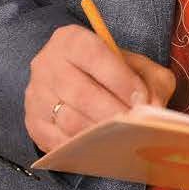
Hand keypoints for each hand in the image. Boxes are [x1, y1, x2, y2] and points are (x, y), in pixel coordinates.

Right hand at [25, 24, 175, 153]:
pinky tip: (102, 149)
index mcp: (71, 40)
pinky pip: (57, 141)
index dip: (120, 80)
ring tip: (121, 139)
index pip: (95, 56)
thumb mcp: (136, 66)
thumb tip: (154, 108)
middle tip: (134, 126)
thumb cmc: (110, 72)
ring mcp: (36, 94)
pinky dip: (82, 149)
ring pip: (68, 120)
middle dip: (112, 112)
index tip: (140, 100)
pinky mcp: (33, 122)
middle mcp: (47, 64)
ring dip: (99, 134)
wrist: (75, 79)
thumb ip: (151, 81)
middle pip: (80, 92)